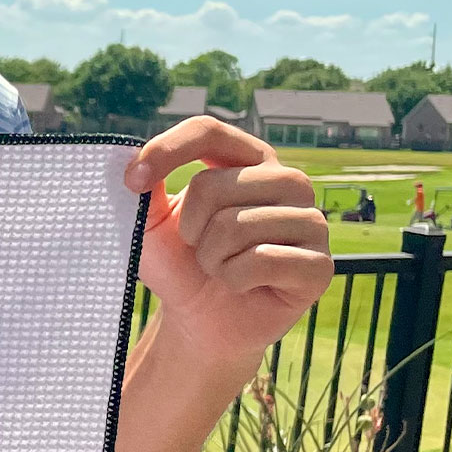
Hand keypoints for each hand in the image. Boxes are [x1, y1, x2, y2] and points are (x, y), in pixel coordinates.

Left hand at [124, 117, 332, 367]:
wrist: (201, 320)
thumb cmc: (180, 263)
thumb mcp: (151, 222)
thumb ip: (146, 187)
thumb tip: (139, 168)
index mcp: (248, 160)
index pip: (208, 131)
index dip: (167, 150)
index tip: (132, 181)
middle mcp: (287, 182)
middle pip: (214, 184)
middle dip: (188, 226)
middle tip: (198, 248)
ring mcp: (311, 222)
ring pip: (236, 224)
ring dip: (211, 257)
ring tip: (220, 267)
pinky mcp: (320, 265)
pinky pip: (262, 260)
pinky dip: (235, 278)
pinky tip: (243, 285)